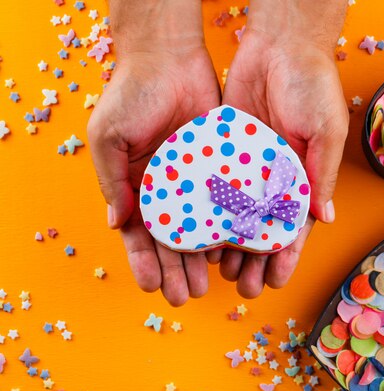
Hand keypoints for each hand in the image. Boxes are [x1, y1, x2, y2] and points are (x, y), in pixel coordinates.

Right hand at [88, 39, 221, 304]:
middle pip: (172, 240)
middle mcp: (166, 190)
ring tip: (211, 283)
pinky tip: (231, 249)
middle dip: (178, 270)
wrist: (168, 57)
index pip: (140, 235)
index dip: (144, 262)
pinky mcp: (220, 168)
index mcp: (135, 187)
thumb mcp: (108, 137)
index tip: (152, 287)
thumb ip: (110, 181)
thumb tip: (116, 225)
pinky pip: (224, 202)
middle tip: (188, 296)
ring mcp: (195, 182)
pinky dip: (227, 226)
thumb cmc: (130, 94)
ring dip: (203, 258)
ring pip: (201, 228)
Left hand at [216, 25, 348, 297]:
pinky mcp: (225, 149)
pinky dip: (210, 210)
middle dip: (254, 259)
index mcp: (304, 176)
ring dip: (229, 243)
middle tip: (241, 287)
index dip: (285, 257)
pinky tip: (200, 232)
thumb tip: (326, 217)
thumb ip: (322, 173)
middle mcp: (276, 176)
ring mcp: (249, 165)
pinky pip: (216, 185)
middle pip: (263, 228)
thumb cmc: (312, 84)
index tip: (273, 282)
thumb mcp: (324, 130)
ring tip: (217, 270)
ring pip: (237, 214)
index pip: (294, 226)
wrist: (280, 43)